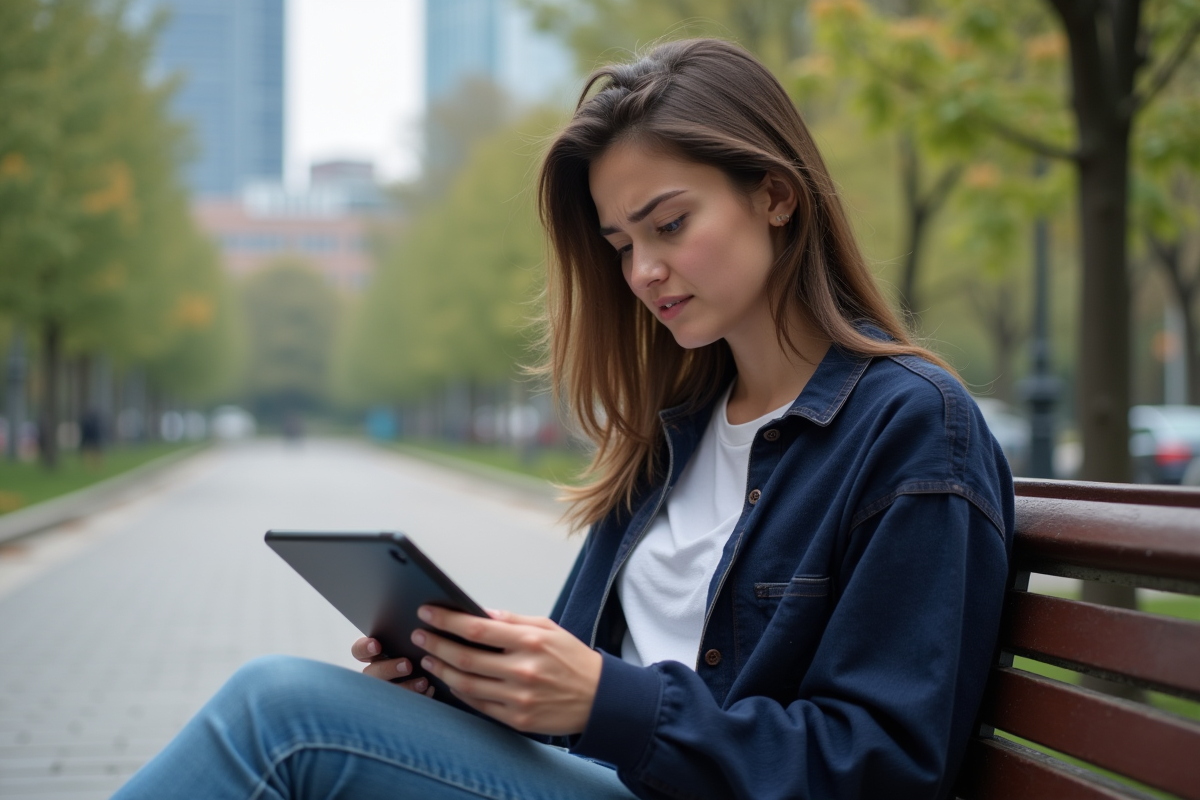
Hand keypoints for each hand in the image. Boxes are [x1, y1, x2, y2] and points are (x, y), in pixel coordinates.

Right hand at [351, 636, 434, 697]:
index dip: (365, 648)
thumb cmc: (416, 655)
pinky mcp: (397, 706)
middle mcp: (375, 674)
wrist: (430, 680)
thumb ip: (407, 638)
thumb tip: (419, 631)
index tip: (376, 645)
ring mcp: (383, 692)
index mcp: (374, 656)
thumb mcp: (409, 646)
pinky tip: (430, 691)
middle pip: (373, 673)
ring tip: (423, 682)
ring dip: (405, 687)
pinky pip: (405, 705)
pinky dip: (420, 697)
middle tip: (407, 664)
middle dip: (389, 668)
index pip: (360, 651)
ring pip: (387, 693)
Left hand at [411, 606, 602, 735]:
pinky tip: (451, 680)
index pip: (477, 629)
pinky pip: (478, 704)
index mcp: (530, 641)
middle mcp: (522, 670)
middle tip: (420, 635)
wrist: (600, 699)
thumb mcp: (549, 628)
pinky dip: (460, 692)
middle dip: (436, 644)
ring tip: (429, 658)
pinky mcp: (517, 719)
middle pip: (465, 657)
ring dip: (441, 669)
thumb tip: (480, 612)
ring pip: (466, 684)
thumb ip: (513, 620)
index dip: (447, 620)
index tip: (428, 612)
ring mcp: (518, 698)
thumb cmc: (572, 660)